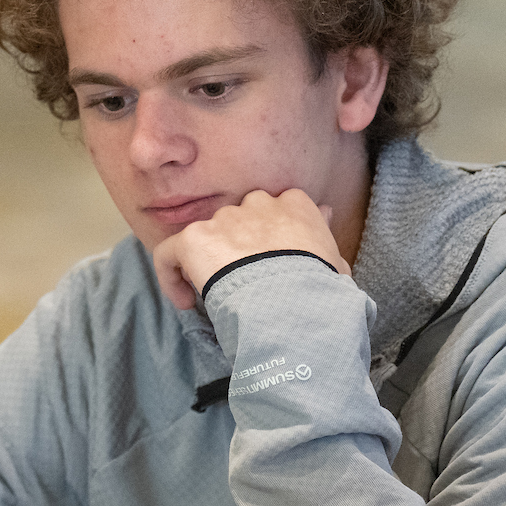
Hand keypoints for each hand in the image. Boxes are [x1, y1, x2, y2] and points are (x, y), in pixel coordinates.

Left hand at [151, 189, 342, 310]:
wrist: (292, 301)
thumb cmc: (321, 289)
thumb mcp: (335, 259)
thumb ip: (322, 231)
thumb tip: (325, 211)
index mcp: (295, 204)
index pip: (276, 208)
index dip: (266, 235)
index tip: (267, 261)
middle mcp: (258, 203)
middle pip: (239, 219)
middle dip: (235, 245)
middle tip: (240, 279)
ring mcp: (225, 218)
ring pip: (207, 236)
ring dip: (207, 262)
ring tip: (215, 296)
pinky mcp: (195, 237)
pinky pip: (170, 252)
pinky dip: (170, 275)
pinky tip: (184, 301)